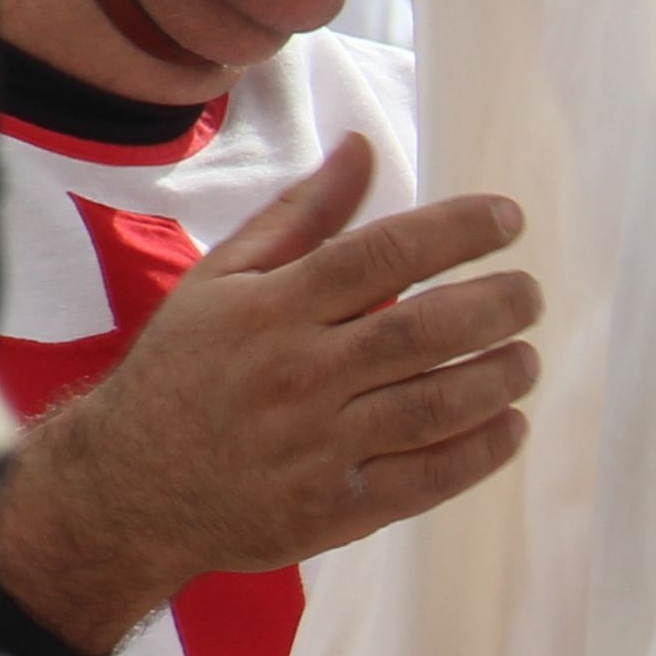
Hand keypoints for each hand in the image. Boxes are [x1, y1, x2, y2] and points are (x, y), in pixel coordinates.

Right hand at [0, 137, 542, 654]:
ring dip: (499, 378)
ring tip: (527, 358)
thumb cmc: (184, 371)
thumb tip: (363, 147)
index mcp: (271, 309)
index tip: (509, 218)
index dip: (456, 231)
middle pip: (421, 332)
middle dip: (495, 306)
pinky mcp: (335, 507)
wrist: (125, 488)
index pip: (382, 255)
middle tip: (530, 294)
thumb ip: (301, 215)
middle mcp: (298, 373)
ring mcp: (318, 444)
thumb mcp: (222, 281)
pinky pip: (427, 478)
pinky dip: (481, 451)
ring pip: (435, 406)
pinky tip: (511, 425)